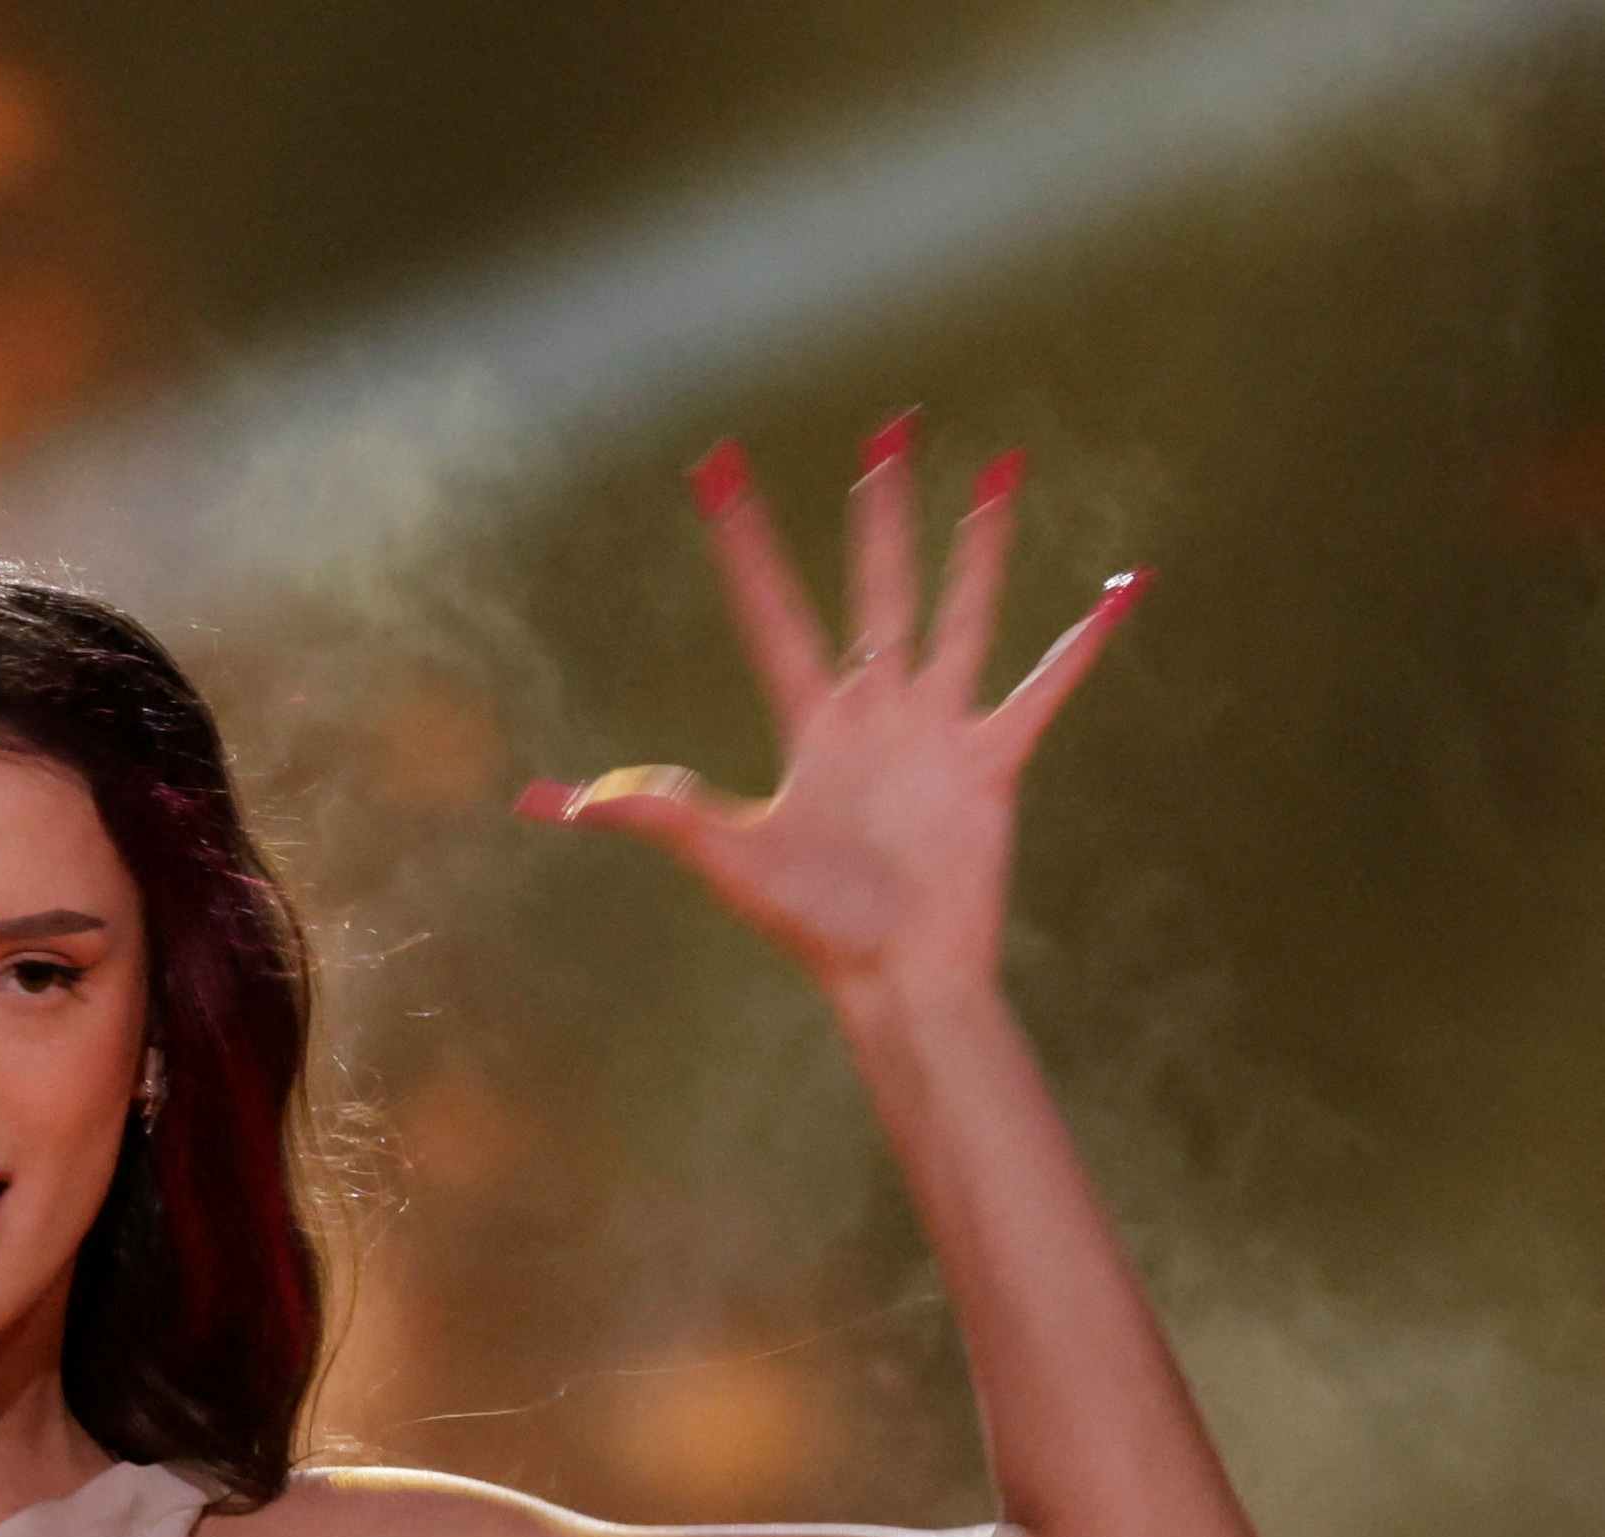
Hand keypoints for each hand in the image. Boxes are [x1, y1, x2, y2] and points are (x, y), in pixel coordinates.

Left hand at [515, 414, 1146, 998]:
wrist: (896, 975)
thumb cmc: (813, 925)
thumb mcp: (727, 858)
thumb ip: (653, 813)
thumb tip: (549, 802)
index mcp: (810, 723)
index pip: (771, 610)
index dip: (746, 542)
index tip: (719, 468)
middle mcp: (874, 710)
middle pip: (876, 585)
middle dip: (880, 508)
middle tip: (888, 424)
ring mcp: (937, 730)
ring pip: (962, 611)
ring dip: (982, 543)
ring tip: (1003, 467)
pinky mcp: (992, 760)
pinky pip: (1045, 686)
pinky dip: (1086, 639)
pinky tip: (1125, 587)